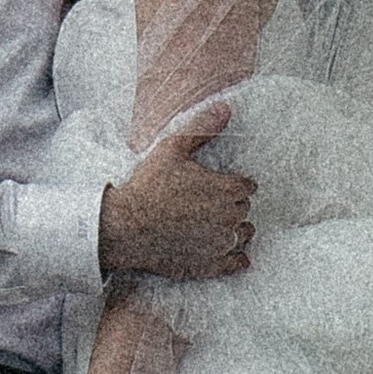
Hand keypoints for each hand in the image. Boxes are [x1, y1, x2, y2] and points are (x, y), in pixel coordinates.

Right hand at [100, 107, 254, 280]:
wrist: (125, 228)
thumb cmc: (147, 186)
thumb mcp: (172, 148)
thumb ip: (202, 128)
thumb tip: (226, 107)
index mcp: (226, 189)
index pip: (247, 186)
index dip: (234, 184)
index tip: (219, 186)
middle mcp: (229, 217)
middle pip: (245, 209)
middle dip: (233, 205)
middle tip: (211, 204)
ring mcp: (221, 244)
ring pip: (244, 235)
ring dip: (235, 229)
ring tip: (215, 226)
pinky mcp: (211, 266)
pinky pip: (237, 262)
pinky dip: (237, 258)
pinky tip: (230, 253)